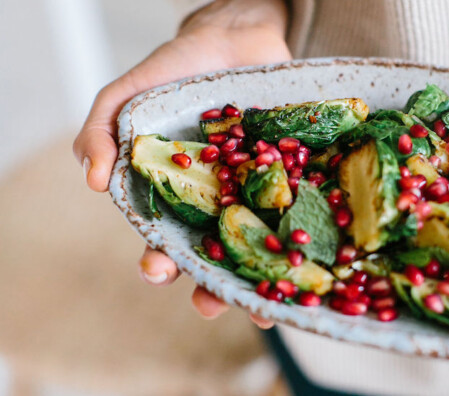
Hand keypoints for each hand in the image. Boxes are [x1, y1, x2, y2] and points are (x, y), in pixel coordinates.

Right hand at [73, 0, 289, 326]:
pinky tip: (304, 268)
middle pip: (214, 256)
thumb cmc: (178, 71)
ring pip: (259, 249)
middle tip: (207, 304)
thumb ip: (101, 131)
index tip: (156, 271)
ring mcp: (258, 196)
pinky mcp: (294, 181)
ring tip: (260, 309)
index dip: (160, 261)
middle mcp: (220, 204)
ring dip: (257, 282)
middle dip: (208, 286)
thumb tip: (90, 178)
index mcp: (179, 196)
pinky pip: (299, 217)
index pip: (166, 239)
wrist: (236, 40)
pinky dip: (302, 243)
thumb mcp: (128, 96)